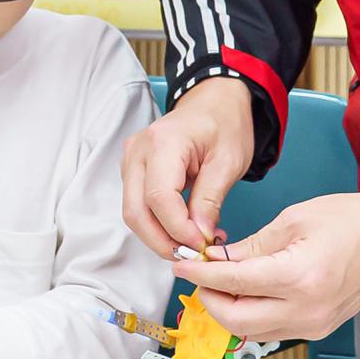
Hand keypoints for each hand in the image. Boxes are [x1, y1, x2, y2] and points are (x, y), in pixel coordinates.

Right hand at [121, 77, 257, 257]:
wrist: (214, 104)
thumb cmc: (225, 125)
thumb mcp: (228, 162)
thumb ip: (210, 200)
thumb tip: (198, 237)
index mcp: (163, 143)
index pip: (159, 198)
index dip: (178, 229)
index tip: (202, 244)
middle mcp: (137, 151)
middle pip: (136, 211)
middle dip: (163, 241)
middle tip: (194, 255)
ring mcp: (130, 161)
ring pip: (133, 213)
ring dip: (159, 236)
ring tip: (193, 242)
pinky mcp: (133, 171)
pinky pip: (138, 205)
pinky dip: (158, 224)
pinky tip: (183, 229)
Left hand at [175, 192, 359, 341]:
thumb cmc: (351, 221)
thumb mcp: (293, 220)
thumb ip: (250, 246)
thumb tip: (216, 260)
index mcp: (298, 277)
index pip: (233, 284)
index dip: (200, 275)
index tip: (181, 264)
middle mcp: (306, 309)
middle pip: (237, 321)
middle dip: (209, 300)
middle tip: (198, 276)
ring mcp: (314, 324)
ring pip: (253, 331)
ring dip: (228, 310)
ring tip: (220, 283)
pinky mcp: (319, 329)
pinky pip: (273, 330)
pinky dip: (252, 315)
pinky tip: (246, 293)